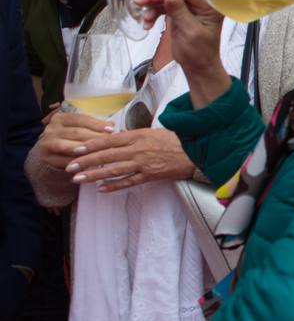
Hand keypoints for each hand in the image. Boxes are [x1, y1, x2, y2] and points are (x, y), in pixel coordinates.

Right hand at [36, 112, 115, 171]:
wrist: (52, 154)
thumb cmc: (71, 139)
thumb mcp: (80, 129)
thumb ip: (94, 126)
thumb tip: (112, 124)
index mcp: (60, 118)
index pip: (81, 119)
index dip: (97, 124)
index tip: (112, 129)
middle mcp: (51, 129)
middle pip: (77, 133)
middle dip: (95, 137)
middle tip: (110, 142)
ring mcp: (47, 144)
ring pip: (71, 147)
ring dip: (88, 150)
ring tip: (103, 152)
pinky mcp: (47, 159)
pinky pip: (67, 161)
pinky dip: (81, 163)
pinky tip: (93, 164)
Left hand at [66, 127, 195, 191]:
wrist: (195, 152)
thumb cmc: (175, 140)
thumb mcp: (153, 132)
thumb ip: (133, 136)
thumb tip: (114, 138)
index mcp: (137, 136)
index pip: (108, 140)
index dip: (90, 145)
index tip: (76, 149)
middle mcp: (137, 149)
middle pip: (106, 156)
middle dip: (86, 162)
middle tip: (70, 167)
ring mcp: (142, 164)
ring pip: (113, 170)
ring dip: (94, 175)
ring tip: (79, 179)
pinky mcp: (149, 175)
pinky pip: (128, 182)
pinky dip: (114, 186)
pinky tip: (101, 189)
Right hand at [138, 0, 232, 104]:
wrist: (197, 66)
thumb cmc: (199, 52)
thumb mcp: (191, 34)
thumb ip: (181, 14)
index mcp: (210, 5)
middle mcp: (201, 1)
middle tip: (141, 2)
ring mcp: (189, 5)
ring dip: (152, 4)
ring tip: (144, 18)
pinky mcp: (178, 11)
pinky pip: (163, 5)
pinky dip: (153, 12)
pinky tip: (147, 24)